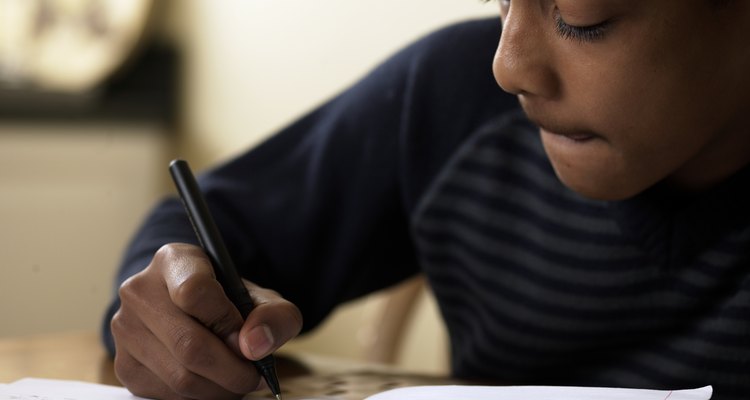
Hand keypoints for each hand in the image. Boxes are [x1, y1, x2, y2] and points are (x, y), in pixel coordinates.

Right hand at [111, 243, 302, 399]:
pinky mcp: (124, 365)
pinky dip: (200, 397)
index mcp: (174, 260)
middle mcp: (139, 290)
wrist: (197, 314)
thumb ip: (275, 316)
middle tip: (254, 375)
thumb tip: (255, 345)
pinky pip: (167, 395)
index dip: (227, 321)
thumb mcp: (264, 300)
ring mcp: (125, 329)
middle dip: (232, 369)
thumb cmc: (232, 304)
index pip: (194, 290)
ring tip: (237, 379)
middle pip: (189, 344)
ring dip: (220, 388)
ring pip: (180, 377)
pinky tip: (214, 383)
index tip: (246, 336)